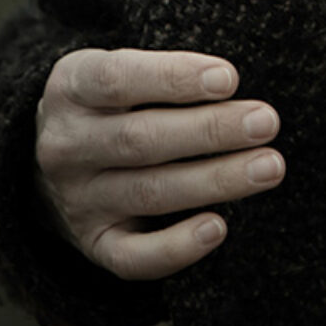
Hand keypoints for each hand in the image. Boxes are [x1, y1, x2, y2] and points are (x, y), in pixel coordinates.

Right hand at [35, 48, 285, 280]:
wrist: (55, 153)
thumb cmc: (119, 97)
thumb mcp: (126, 68)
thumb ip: (168, 73)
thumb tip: (229, 86)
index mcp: (73, 88)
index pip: (117, 79)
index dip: (174, 78)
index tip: (229, 79)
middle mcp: (67, 146)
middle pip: (141, 140)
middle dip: (211, 131)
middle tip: (267, 123)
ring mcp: (77, 199)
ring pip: (149, 193)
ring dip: (215, 181)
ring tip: (269, 167)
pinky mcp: (94, 242)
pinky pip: (131, 257)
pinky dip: (174, 248)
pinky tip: (217, 228)